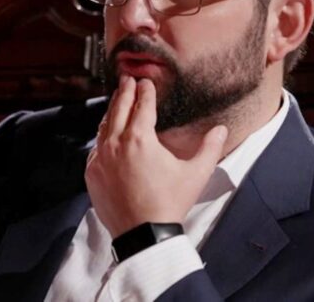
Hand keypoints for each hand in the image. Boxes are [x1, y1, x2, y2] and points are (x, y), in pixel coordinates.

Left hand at [84, 75, 227, 237]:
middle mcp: (116, 144)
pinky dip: (103, 136)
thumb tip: (220, 129)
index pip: (143, 106)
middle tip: (127, 80)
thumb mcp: (196, 174)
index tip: (146, 81)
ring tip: (117, 102)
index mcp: (140, 139)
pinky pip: (96, 148)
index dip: (146, 91)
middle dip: (125, 92)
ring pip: (104, 126)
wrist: (143, 235)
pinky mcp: (92, 174)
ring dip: (112, 111)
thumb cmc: (170, 203)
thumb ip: (209, 148)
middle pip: (119, 109)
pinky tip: (107, 135)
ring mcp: (100, 159)